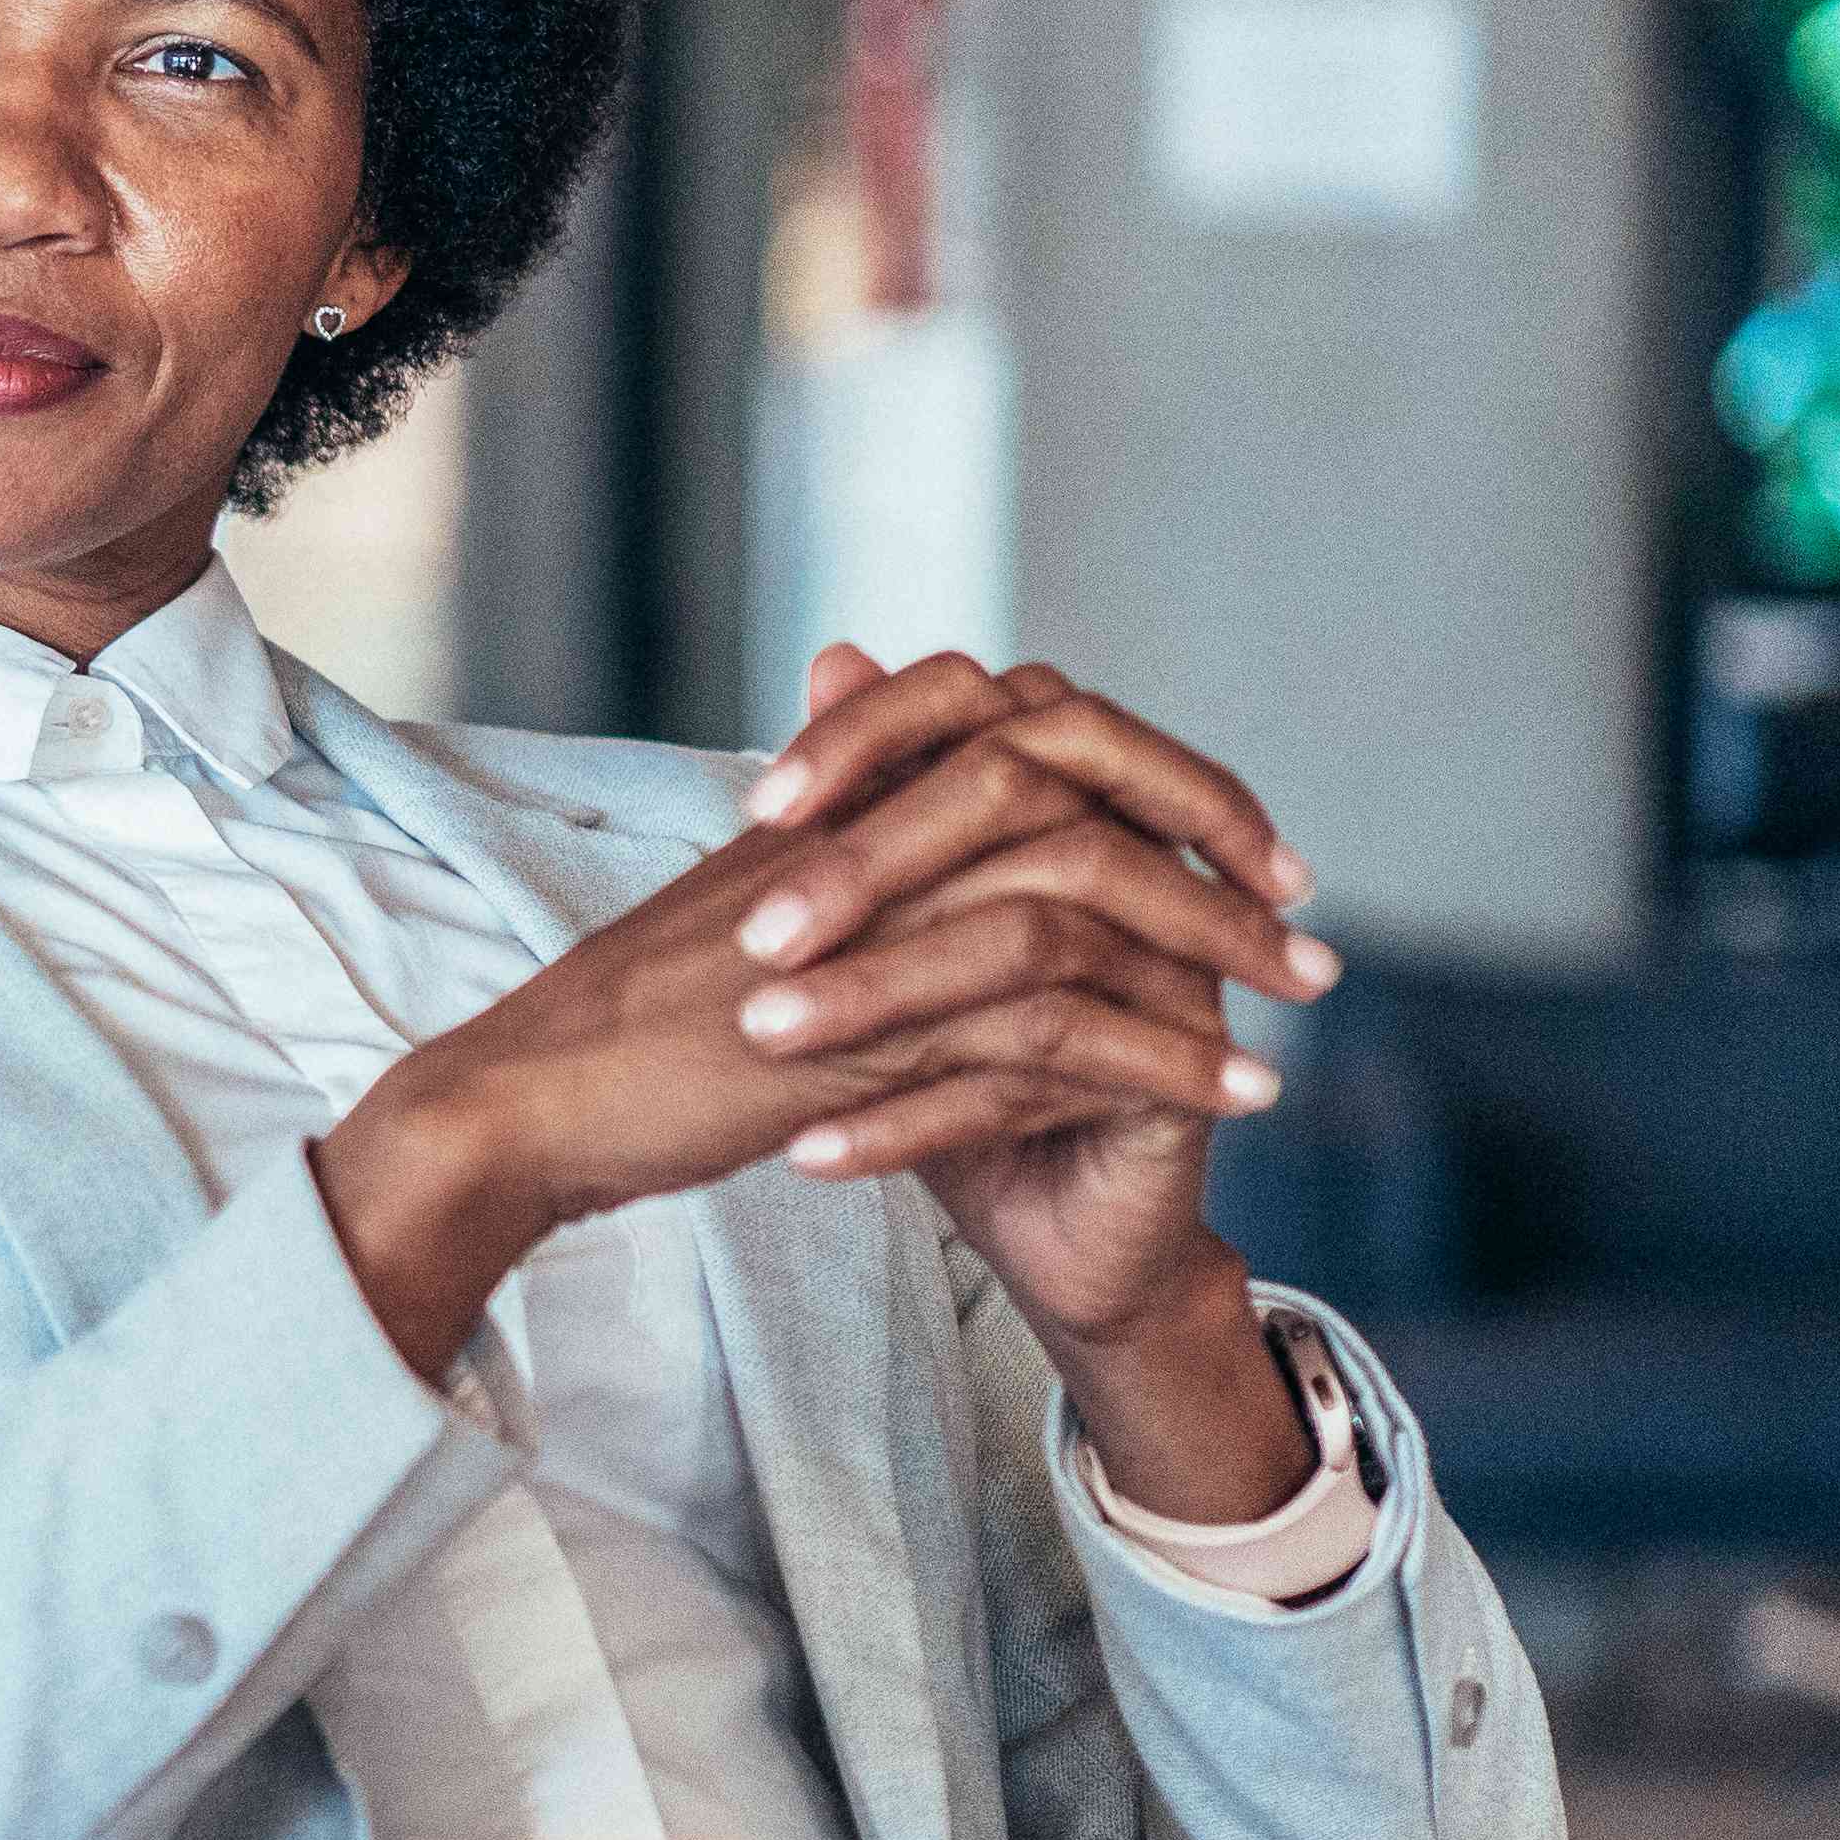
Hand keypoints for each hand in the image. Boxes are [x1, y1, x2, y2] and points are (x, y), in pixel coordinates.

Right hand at [307, 656, 1316, 1387]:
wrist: (535, 1101)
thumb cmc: (626, 1028)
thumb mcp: (748, 915)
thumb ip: (844, 856)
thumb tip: (916, 832)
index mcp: (842, 797)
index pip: (1035, 738)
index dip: (1153, 780)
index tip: (1237, 846)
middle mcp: (864, 834)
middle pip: (1083, 799)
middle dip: (1213, 865)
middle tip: (1304, 936)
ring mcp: (869, 924)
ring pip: (1088, 911)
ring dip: (1210, 973)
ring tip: (1292, 1033)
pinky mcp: (870, 1027)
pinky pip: (1056, 1030)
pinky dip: (1161, 1063)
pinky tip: (1230, 1099)